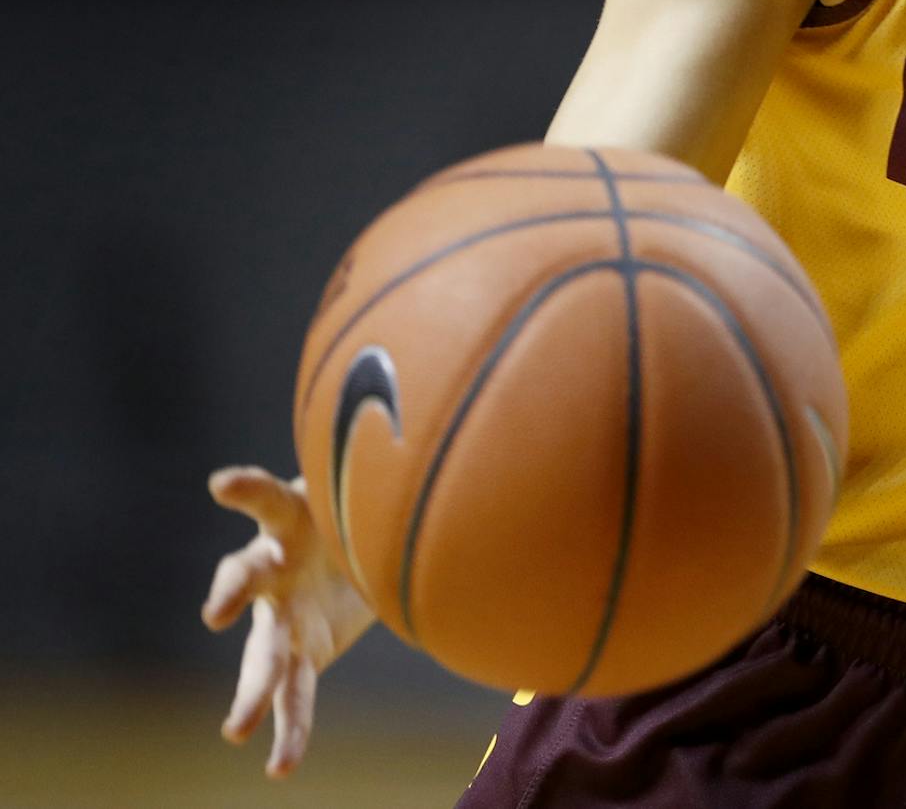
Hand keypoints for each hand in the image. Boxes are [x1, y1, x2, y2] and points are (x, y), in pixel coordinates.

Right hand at [200, 465, 377, 777]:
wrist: (359, 542)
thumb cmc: (359, 500)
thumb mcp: (368, 477)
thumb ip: (385, 454)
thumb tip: (426, 400)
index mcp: (289, 519)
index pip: (265, 499)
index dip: (245, 489)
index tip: (223, 484)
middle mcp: (274, 567)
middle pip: (246, 576)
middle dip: (231, 591)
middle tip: (217, 612)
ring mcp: (282, 614)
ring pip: (261, 653)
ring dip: (251, 691)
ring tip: (235, 730)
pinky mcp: (301, 650)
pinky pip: (293, 694)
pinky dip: (289, 729)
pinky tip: (279, 767)